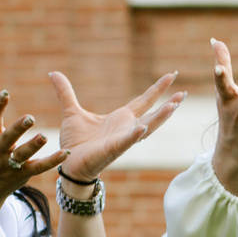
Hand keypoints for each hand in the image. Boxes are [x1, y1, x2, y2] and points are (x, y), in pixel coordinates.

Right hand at [0, 87, 63, 202]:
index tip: (5, 93)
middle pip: (8, 138)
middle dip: (18, 129)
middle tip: (30, 117)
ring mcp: (10, 163)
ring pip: (23, 154)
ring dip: (33, 146)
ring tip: (44, 136)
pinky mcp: (23, 173)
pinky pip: (39, 167)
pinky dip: (52, 161)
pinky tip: (65, 153)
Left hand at [51, 71, 184, 183]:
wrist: (69, 164)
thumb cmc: (74, 142)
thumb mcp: (71, 111)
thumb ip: (65, 92)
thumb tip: (53, 72)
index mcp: (121, 118)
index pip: (144, 100)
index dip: (157, 88)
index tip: (172, 75)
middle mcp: (127, 128)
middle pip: (153, 113)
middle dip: (169, 102)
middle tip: (184, 92)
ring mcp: (123, 139)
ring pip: (148, 127)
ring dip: (161, 117)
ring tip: (174, 105)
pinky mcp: (114, 149)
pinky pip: (128, 141)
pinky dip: (136, 135)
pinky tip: (144, 127)